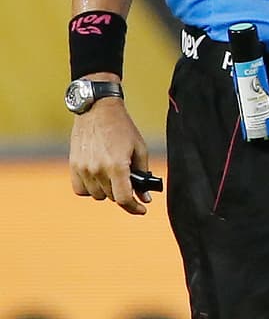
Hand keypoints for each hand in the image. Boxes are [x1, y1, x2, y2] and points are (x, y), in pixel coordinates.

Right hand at [69, 98, 151, 215]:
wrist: (97, 109)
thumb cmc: (122, 128)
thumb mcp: (139, 149)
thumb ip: (142, 175)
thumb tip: (144, 198)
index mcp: (116, 166)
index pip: (124, 198)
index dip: (134, 208)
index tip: (142, 209)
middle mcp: (97, 170)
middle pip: (112, 197)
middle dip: (123, 192)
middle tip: (130, 182)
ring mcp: (83, 169)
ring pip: (97, 195)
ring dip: (107, 191)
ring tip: (114, 175)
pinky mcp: (73, 165)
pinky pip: (81, 190)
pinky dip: (90, 189)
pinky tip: (98, 179)